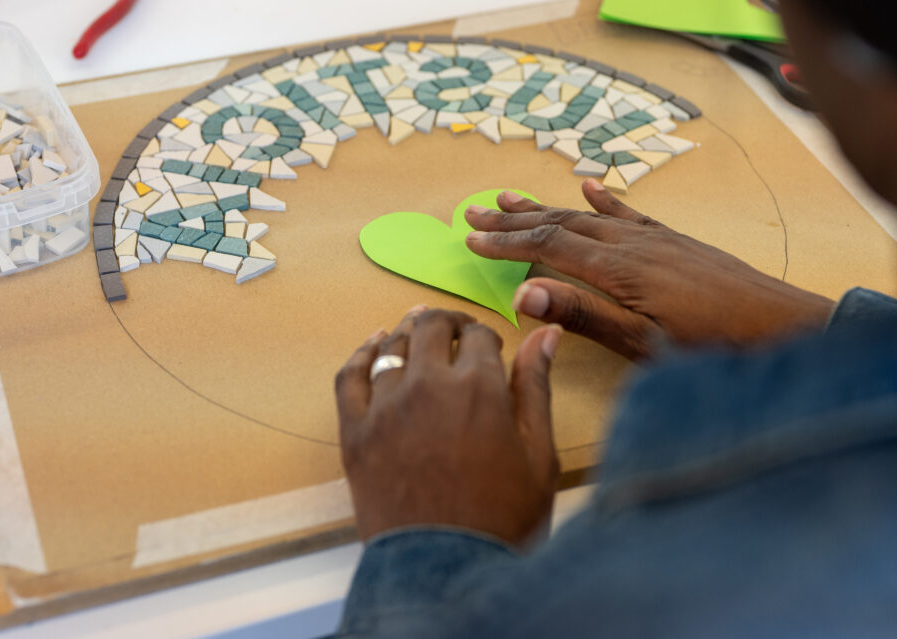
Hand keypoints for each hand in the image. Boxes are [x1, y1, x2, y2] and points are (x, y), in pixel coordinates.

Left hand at [335, 307, 562, 545]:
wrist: (446, 572)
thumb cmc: (501, 520)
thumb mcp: (540, 456)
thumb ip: (536, 388)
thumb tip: (546, 335)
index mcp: (479, 388)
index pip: (479, 335)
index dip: (487, 336)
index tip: (491, 349)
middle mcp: (428, 386)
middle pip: (431, 327)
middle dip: (448, 323)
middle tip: (457, 332)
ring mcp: (385, 407)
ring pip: (392, 345)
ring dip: (409, 332)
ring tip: (420, 332)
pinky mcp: (355, 432)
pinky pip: (350, 375)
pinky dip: (362, 352)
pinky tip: (374, 343)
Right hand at [464, 180, 834, 359]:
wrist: (783, 328)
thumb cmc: (712, 346)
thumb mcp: (644, 344)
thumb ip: (584, 317)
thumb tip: (524, 296)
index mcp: (618, 270)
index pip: (547, 248)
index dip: (506, 243)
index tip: (470, 238)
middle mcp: (632, 244)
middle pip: (560, 223)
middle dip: (514, 219)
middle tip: (474, 211)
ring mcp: (655, 238)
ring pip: (588, 214)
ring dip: (546, 206)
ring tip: (512, 197)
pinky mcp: (675, 242)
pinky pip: (629, 212)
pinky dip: (602, 198)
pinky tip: (589, 185)